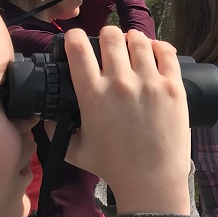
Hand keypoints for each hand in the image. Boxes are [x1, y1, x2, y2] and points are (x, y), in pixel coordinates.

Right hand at [62, 27, 190, 214]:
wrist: (151, 180)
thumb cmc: (113, 167)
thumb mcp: (75, 150)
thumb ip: (56, 130)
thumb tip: (44, 117)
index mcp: (92, 94)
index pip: (77, 47)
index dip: (75, 37)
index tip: (78, 41)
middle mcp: (119, 83)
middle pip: (110, 36)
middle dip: (107, 36)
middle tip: (109, 45)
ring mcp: (149, 83)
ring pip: (139, 40)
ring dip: (133, 40)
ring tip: (133, 47)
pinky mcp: (173, 87)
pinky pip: (167, 53)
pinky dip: (160, 47)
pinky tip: (156, 51)